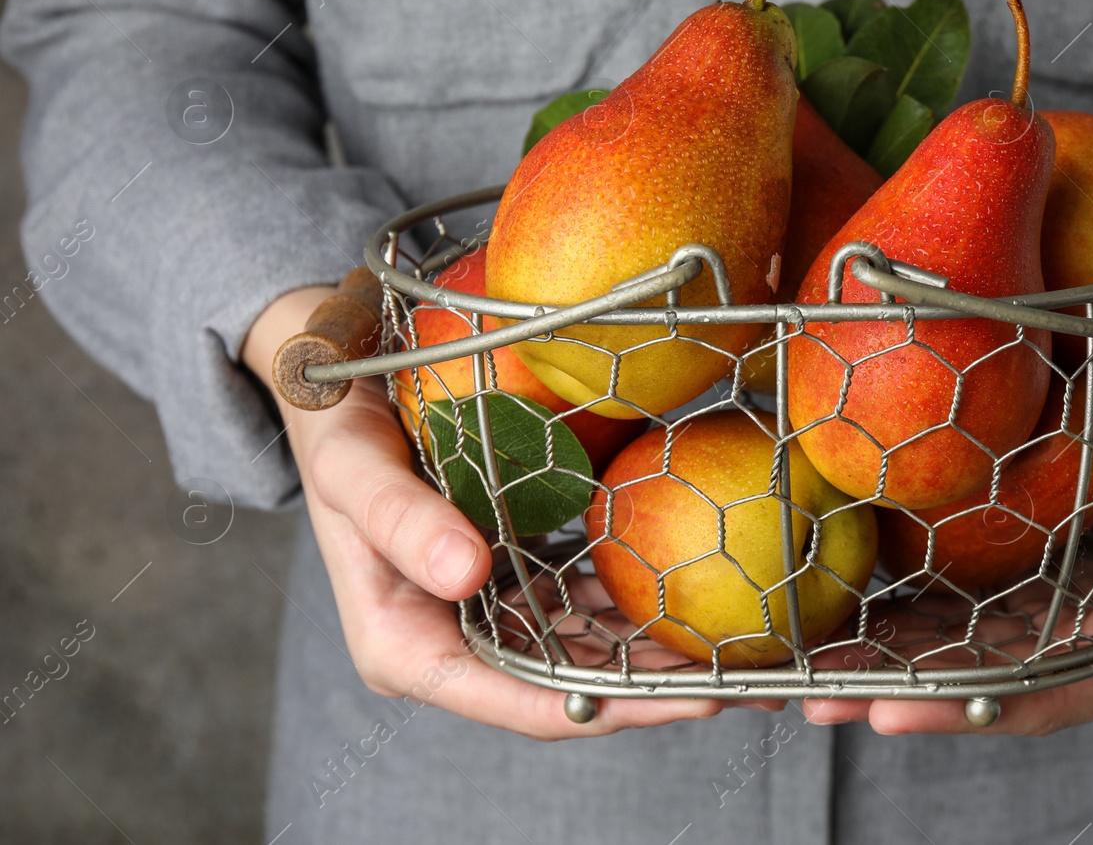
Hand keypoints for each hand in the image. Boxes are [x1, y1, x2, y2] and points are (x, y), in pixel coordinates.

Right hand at [243, 286, 745, 738]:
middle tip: (751, 680)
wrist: (336, 391)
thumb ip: (401, 519)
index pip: (526, 702)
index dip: (616, 707)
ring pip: (586, 650)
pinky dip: (635, 605)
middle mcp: (451, 646)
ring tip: (745, 644)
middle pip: (570, 687)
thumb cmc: (335, 429)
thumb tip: (464, 571)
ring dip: (658, 653)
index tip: (694, 698)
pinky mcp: (508, 580)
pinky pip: (582, 604)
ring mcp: (484, 615)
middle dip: (660, 691)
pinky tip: (694, 591)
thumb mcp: (351, 469)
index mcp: (407, 651)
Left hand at [802, 346, 1092, 734]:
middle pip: (992, 681)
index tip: (895, 710)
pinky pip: (964, 595)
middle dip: (904, 692)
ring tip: (806, 662)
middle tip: (817, 693)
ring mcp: (1061, 605)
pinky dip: (905, 602)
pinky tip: (844, 597)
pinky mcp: (1034, 566)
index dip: (973, 707)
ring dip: (888, 656)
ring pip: (965, 646)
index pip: (1056, 693)